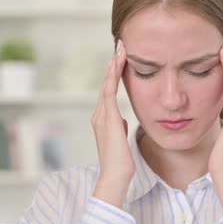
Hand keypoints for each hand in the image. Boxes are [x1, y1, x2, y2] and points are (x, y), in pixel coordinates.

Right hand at [91, 40, 134, 207]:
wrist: (115, 177)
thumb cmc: (121, 164)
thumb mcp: (122, 141)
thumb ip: (120, 128)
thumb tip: (123, 121)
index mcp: (104, 121)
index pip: (109, 92)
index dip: (115, 75)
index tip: (121, 59)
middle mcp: (99, 116)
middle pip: (106, 84)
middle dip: (114, 65)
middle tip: (121, 45)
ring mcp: (102, 117)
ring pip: (106, 85)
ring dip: (114, 66)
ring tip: (120, 49)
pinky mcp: (108, 119)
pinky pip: (109, 93)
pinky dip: (112, 77)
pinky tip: (117, 65)